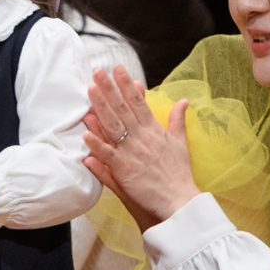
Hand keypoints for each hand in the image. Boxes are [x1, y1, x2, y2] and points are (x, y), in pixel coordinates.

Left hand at [81, 67, 200, 227]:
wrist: (181, 201)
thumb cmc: (180, 175)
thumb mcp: (181, 144)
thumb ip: (177, 121)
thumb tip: (184, 101)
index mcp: (154, 130)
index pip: (138, 102)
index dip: (126, 85)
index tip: (117, 68)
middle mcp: (143, 138)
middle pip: (123, 109)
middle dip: (109, 88)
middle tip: (97, 71)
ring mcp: (133, 153)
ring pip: (113, 126)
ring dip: (101, 108)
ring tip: (89, 91)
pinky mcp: (126, 171)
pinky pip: (109, 155)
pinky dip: (97, 145)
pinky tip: (86, 133)